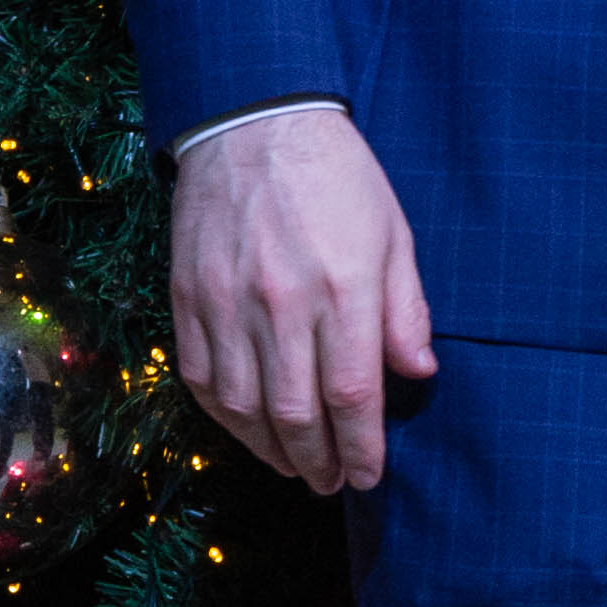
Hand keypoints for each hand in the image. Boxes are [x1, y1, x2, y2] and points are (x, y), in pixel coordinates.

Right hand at [169, 102, 436, 495]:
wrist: (254, 122)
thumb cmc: (338, 177)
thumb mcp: (394, 233)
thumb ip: (407, 309)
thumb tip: (418, 374)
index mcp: (343, 288)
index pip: (352, 395)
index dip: (361, 447)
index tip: (368, 475)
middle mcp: (282, 304)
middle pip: (296, 414)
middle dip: (318, 462)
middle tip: (331, 483)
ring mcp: (227, 304)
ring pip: (244, 408)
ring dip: (270, 451)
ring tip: (295, 468)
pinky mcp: (188, 298)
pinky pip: (201, 378)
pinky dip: (225, 418)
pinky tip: (248, 430)